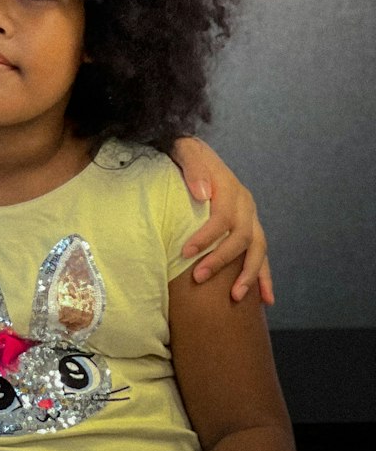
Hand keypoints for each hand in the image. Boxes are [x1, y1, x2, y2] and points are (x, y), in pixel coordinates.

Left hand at [172, 136, 273, 303]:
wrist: (195, 151)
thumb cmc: (184, 154)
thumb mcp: (185, 151)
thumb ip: (193, 168)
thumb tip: (203, 195)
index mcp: (231, 187)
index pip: (223, 217)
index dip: (206, 237)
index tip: (185, 252)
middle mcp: (246, 203)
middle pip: (241, 237)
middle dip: (221, 260)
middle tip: (198, 277)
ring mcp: (251, 217)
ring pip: (258, 249)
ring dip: (249, 275)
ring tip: (236, 297)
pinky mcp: (251, 227)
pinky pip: (261, 254)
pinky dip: (264, 277)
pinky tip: (266, 299)